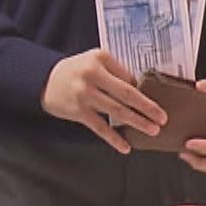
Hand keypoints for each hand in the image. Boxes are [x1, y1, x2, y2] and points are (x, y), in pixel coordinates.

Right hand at [41, 50, 165, 153]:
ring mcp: (85, 94)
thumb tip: (139, 89)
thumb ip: (114, 71)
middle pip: (127, 94)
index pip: (128, 77)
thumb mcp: (94, 60)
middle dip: (148, 107)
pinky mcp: (78, 111)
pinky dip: (114, 138)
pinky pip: (100, 127)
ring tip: (152, 130)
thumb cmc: (75, 71)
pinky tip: (125, 146)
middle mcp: (93, 75)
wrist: (42, 79)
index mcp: (100, 59)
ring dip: (137, 122)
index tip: (159, 101)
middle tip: (163, 118)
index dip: (144, 91)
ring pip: (116, 111)